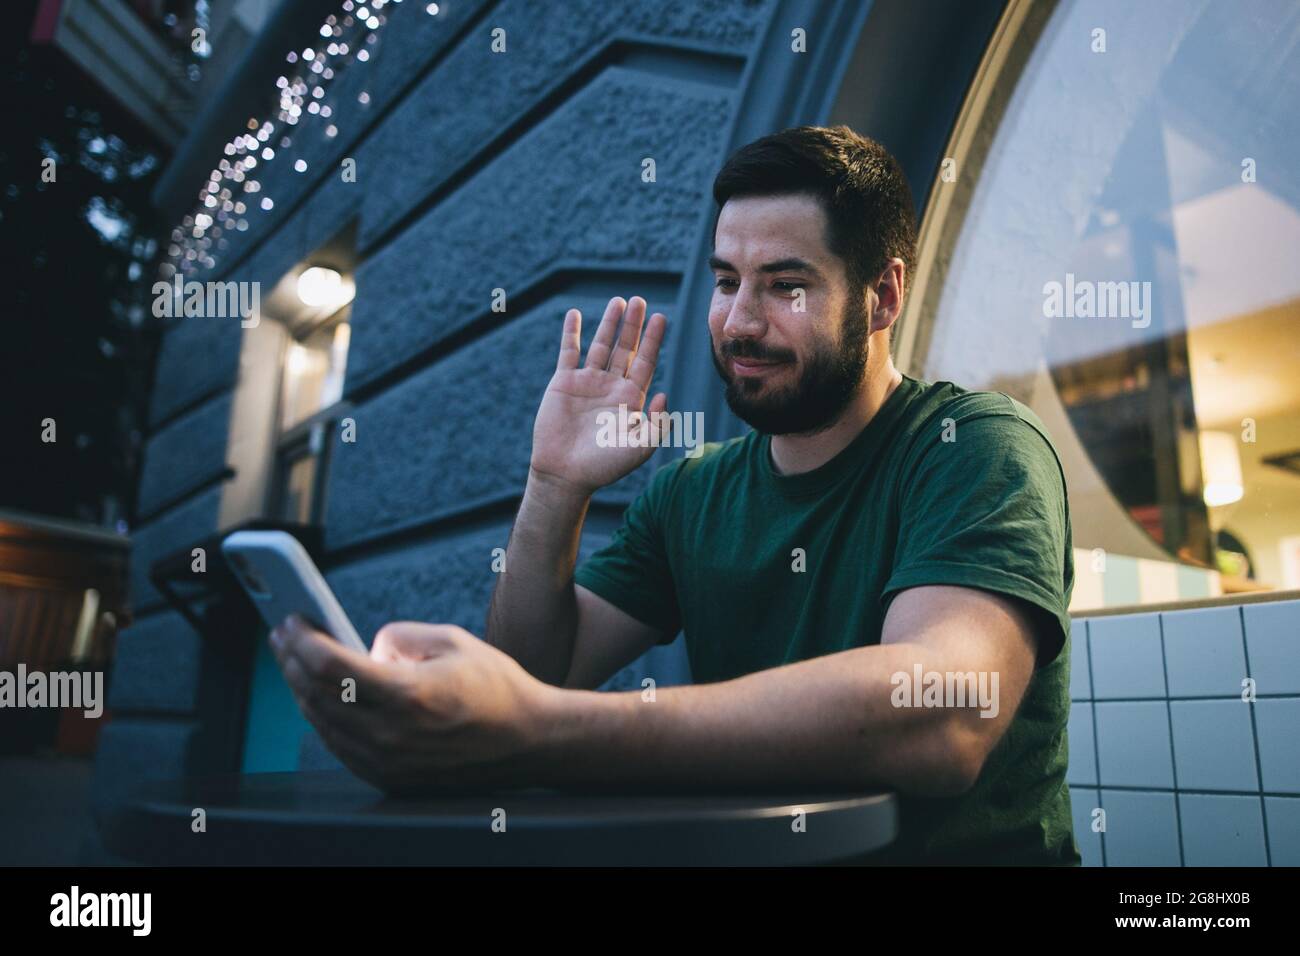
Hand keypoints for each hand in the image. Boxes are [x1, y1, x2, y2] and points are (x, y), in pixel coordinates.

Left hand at [269, 616, 556, 793]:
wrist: (528, 740)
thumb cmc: (494, 687)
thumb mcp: (450, 640)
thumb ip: (398, 637)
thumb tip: (363, 648)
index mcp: (407, 695)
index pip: (330, 666)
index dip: (302, 639)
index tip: (291, 620)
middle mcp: (391, 735)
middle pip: (316, 695)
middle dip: (293, 660)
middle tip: (283, 636)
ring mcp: (388, 763)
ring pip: (322, 724)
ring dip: (302, 690)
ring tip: (296, 662)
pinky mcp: (391, 778)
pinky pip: (340, 747)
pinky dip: (324, 719)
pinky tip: (322, 697)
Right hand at [529, 296, 669, 496]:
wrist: (566, 474)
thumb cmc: (605, 466)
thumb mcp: (639, 448)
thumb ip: (656, 424)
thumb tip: (663, 394)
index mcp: (631, 399)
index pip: (646, 362)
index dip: (654, 340)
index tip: (661, 317)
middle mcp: (611, 386)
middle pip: (626, 348)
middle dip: (633, 325)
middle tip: (640, 300)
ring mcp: (587, 383)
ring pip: (601, 345)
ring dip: (609, 323)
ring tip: (618, 301)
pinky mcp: (563, 383)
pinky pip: (568, 353)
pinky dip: (571, 333)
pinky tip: (575, 314)